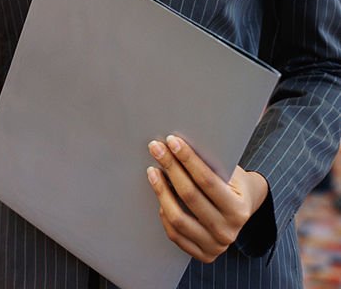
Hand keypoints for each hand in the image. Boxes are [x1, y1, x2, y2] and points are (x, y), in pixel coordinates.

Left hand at [146, 135, 268, 262]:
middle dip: (170, 167)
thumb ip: (210, 164)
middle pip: (190, 196)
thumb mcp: (230, 172)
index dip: (188, 159)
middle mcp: (228, 231)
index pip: (207, 181)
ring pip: (178, 218)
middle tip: (156, 148)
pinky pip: (175, 234)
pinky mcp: (203, 254)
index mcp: (238, 210)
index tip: (172, 141)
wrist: (243, 209)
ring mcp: (214, 246)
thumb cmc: (232, 184)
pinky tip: (160, 196)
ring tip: (152, 171)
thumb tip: (177, 146)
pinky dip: (164, 213)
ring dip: (161, 191)